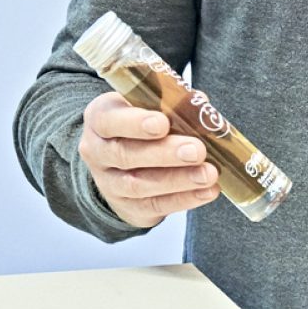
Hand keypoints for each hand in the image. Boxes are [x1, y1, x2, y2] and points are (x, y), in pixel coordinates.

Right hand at [78, 92, 219, 227]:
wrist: (119, 163)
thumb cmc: (140, 125)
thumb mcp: (146, 105)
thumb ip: (171, 102)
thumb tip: (202, 104)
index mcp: (100, 119)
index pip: (109, 121)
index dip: (135, 123)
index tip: (162, 123)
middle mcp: (98, 152)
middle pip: (126, 155)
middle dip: (165, 154)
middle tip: (197, 151)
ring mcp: (110, 183)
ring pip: (139, 185)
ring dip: (178, 180)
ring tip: (208, 174)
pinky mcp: (128, 207)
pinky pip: (155, 205)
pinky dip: (184, 199)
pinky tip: (207, 191)